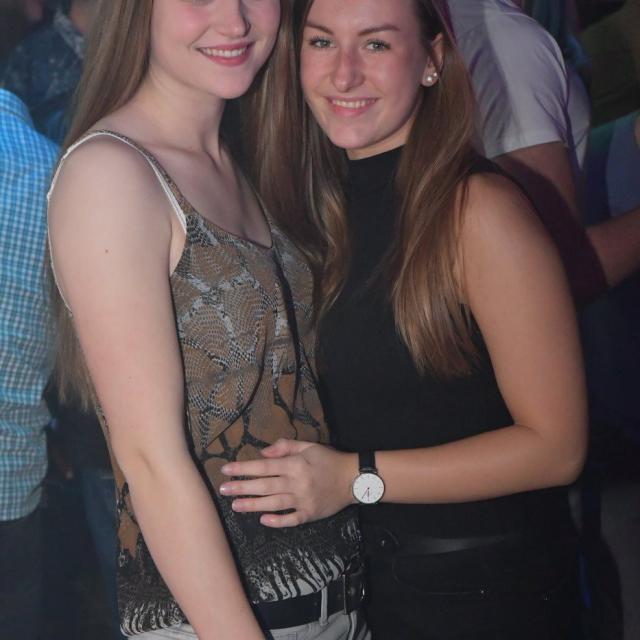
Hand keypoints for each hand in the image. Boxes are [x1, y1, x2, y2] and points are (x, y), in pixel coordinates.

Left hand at [220, 439, 357, 527]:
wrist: (353, 478)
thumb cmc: (328, 459)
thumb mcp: (309, 446)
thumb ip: (285, 447)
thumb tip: (263, 452)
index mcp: (295, 464)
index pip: (264, 466)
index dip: (244, 468)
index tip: (226, 470)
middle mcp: (297, 482)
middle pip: (265, 486)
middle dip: (242, 487)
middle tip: (223, 490)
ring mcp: (303, 500)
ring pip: (274, 503)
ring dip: (253, 505)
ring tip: (235, 505)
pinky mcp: (310, 514)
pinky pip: (292, 520)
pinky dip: (277, 521)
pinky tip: (263, 520)